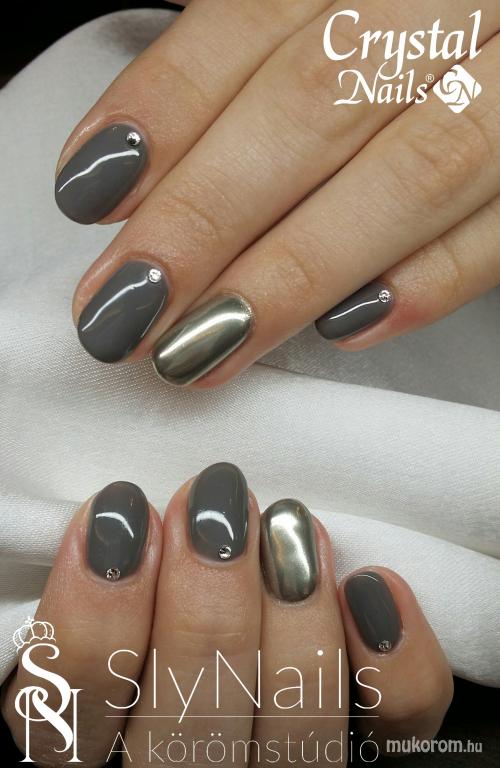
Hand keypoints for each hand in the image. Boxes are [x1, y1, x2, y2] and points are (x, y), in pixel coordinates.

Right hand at [2, 464, 451, 765]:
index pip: (69, 714)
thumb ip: (98, 588)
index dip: (93, 615)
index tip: (124, 515)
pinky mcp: (371, 756)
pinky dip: (393, 655)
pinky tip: (366, 584)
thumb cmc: (155, 647)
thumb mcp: (103, 627)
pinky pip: (398, 725)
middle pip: (191, 720)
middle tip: (218, 505)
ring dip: (293, 611)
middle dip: (207, 599)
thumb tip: (122, 516)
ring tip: (287, 525)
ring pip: (297, 724)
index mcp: (93, 751)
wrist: (230, 709)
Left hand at [54, 1, 499, 387]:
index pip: (255, 20)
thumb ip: (256, 63)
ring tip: (208, 342)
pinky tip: (347, 325)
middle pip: (320, 103)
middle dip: (209, 216)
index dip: (166, 107)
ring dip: (297, 269)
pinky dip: (430, 279)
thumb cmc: (414, 29)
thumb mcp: (340, 10)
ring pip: (415, 169)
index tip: (92, 191)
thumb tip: (139, 170)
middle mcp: (455, 1)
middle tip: (132, 306)